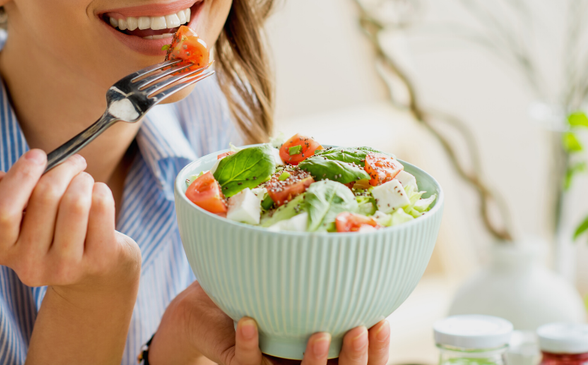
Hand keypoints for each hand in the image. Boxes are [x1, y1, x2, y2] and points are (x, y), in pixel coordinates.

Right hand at [0, 149, 140, 291]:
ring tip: (85, 182)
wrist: (94, 273)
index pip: (2, 210)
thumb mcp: (24, 215)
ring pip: (76, 200)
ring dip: (84, 179)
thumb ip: (1, 193)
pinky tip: (98, 197)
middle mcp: (30, 265)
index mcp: (4, 251)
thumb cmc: (54, 230)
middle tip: (74, 162)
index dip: (20, 175)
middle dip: (63, 168)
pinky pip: (101, 207)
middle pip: (46, 195)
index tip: (37, 155)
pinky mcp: (99, 261)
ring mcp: (65, 267)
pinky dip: (102, 190)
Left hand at [148, 281, 389, 364]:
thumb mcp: (291, 279)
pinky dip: (250, 345)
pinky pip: (247, 362)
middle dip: (354, 360)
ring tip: (317, 334)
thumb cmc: (256, 286)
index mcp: (318, 345)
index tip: (383, 321)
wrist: (206, 303)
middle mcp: (298, 361)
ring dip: (312, 362)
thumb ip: (318, 274)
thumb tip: (354, 237)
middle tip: (357, 329)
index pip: (357, 359)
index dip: (376, 350)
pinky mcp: (239, 364)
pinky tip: (250, 323)